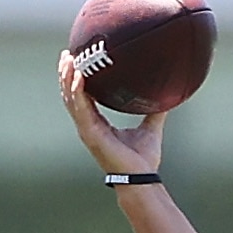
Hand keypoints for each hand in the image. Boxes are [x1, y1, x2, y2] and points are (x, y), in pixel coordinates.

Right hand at [59, 51, 164, 177]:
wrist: (142, 179)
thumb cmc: (143, 160)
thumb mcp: (150, 129)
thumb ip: (155, 113)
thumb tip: (167, 97)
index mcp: (98, 124)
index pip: (82, 97)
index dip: (76, 80)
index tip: (76, 61)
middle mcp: (89, 126)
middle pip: (70, 95)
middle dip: (66, 74)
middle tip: (66, 54)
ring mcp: (87, 130)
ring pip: (71, 99)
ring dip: (67, 78)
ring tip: (68, 59)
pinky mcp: (90, 134)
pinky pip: (80, 109)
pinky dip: (78, 91)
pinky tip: (78, 76)